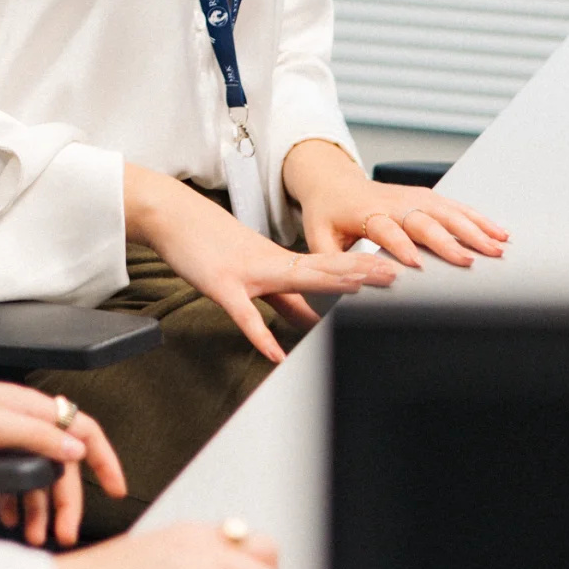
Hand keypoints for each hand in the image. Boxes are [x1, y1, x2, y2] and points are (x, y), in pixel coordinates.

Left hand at [0, 365, 125, 546]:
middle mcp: (23, 420)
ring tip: (38, 536)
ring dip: (40, 507)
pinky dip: (16, 501)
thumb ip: (37, 437)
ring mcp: (5, 435)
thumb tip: (76, 452)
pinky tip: (10, 518)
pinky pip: (12, 478)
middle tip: (65, 533)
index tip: (116, 490)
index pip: (83, 430)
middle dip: (67, 501)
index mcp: (31, 408)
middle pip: (61, 463)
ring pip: (36, 475)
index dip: (105, 459)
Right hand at [124, 163, 395, 365]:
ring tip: (360, 295)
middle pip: (323, 269)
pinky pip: (245, 314)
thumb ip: (283, 299)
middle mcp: (270, 262)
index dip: (361, 272)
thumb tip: (313, 320)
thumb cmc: (209, 242)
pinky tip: (276, 355)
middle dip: (361, 275)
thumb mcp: (252, 267)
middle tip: (397, 278)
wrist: (171, 213)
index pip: (327, 267)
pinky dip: (261, 335)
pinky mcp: (222, 284)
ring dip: (330, 287)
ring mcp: (247, 272)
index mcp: (279, 260)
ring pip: (296, 279)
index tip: (395, 276)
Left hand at [282, 139, 508, 269]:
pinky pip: (454, 206)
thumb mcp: (319, 238)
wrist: (332, 182)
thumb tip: (338, 290)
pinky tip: (498, 232)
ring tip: (496, 247)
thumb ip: (330, 263)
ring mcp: (411, 197)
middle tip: (469, 260)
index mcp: (364, 213)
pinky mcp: (424, 196)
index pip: (386, 229)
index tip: (416, 264)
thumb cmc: (326, 213)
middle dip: (448, 240)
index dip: (401, 245)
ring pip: (446, 211)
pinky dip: (478, 218)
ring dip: (473, 228)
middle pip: (423, 220)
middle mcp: (392, 203)